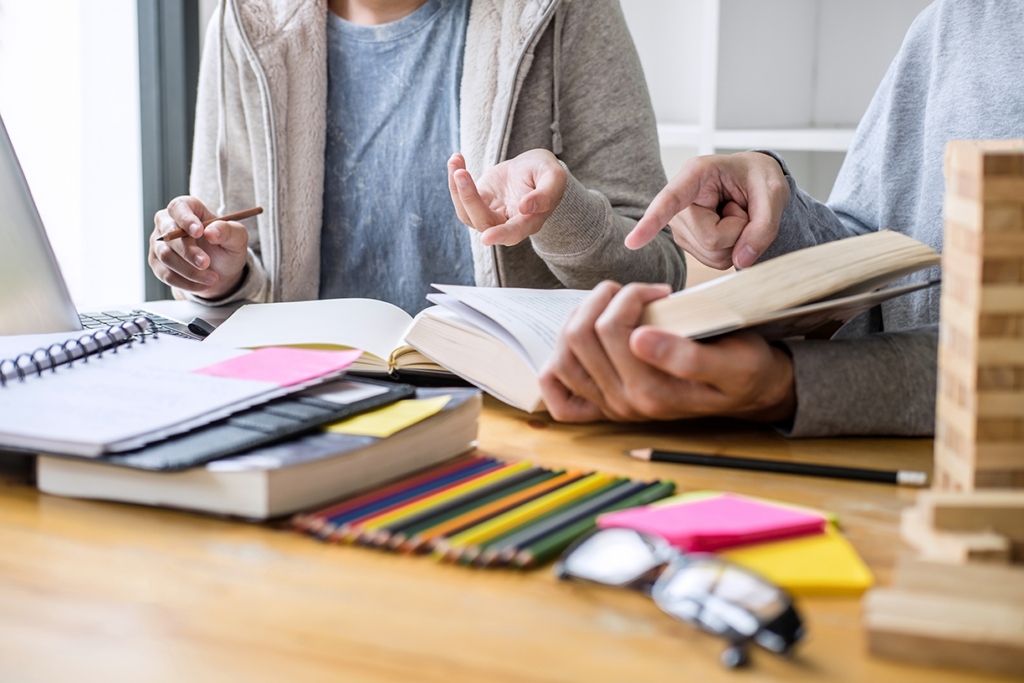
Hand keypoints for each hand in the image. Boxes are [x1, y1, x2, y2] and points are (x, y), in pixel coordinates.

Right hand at [148, 196, 249, 298]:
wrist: (222, 270)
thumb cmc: (227, 247)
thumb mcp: (237, 238)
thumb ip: (228, 231)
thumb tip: (211, 231)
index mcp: (188, 208)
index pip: (178, 207)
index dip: (186, 219)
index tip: (199, 231)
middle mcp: (168, 222)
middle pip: (169, 234)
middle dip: (188, 251)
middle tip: (206, 263)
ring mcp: (159, 243)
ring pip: (166, 256)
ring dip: (189, 270)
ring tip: (212, 278)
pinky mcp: (157, 263)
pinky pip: (166, 274)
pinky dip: (186, 282)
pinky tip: (203, 284)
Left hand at [447, 149, 566, 246]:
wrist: (532, 167)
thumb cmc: (546, 173)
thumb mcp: (554, 178)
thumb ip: (546, 194)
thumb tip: (526, 207)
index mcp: (529, 222)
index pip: (514, 233)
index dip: (501, 235)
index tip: (486, 238)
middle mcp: (507, 224)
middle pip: (484, 223)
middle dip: (469, 199)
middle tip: (461, 173)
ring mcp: (490, 214)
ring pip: (467, 214)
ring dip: (457, 189)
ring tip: (455, 161)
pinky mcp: (479, 201)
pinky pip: (461, 198)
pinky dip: (454, 181)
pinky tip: (456, 160)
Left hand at [539, 281, 796, 422]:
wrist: (746, 391)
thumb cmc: (741, 368)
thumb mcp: (734, 362)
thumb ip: (689, 357)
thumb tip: (638, 339)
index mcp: (655, 393)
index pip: (613, 329)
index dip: (633, 295)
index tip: (663, 292)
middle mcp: (626, 404)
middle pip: (582, 335)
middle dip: (607, 298)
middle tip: (640, 293)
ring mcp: (610, 406)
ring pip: (564, 354)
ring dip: (581, 318)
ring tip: (614, 308)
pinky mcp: (600, 406)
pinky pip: (557, 393)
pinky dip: (558, 365)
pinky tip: (583, 344)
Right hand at [625, 152, 789, 269]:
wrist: (754, 183)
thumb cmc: (759, 178)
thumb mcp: (774, 192)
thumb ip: (764, 225)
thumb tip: (741, 261)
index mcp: (696, 174)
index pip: (670, 200)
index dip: (651, 221)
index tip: (632, 242)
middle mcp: (681, 200)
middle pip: (709, 238)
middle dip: (738, 231)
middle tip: (743, 208)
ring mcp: (680, 224)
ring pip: (712, 253)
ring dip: (736, 240)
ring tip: (736, 214)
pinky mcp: (687, 241)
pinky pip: (714, 260)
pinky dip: (731, 248)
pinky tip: (728, 226)